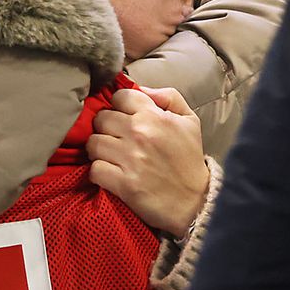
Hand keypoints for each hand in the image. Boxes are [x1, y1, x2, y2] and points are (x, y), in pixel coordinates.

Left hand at [87, 86, 210, 236]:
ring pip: (93, 143)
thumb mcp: (190, 121)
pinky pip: (94, 169)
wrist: (195, 201)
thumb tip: (141, 88)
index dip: (119, 106)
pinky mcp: (123, 183)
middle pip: (101, 119)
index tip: (124, 117)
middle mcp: (139, 133)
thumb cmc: (190, 159)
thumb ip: (168, 97)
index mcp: (154, 115)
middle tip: (115, 138)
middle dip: (106, 128)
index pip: (119, 97)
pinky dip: (99, 172)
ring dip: (99, 150)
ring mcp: (129, 159)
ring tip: (110, 156)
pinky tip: (110, 173)